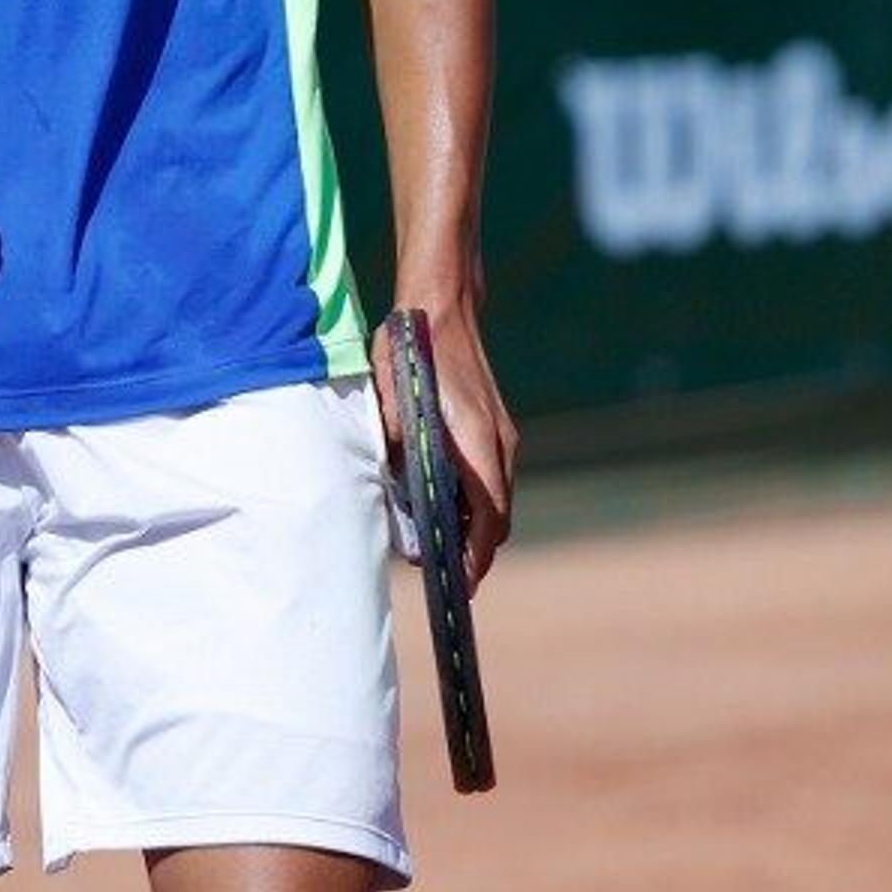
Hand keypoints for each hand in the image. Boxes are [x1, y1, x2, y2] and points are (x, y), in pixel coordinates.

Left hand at [370, 299, 518, 594]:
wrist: (442, 307)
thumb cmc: (411, 349)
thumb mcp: (391, 393)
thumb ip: (395, 437)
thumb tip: (396, 478)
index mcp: (477, 441)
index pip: (489, 517)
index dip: (476, 555)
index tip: (461, 584)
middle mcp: (497, 444)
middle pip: (497, 517)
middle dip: (475, 550)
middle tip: (445, 575)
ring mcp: (500, 435)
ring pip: (495, 499)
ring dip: (474, 527)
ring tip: (441, 548)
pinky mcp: (493, 428)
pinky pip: (490, 479)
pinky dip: (474, 502)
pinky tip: (444, 507)